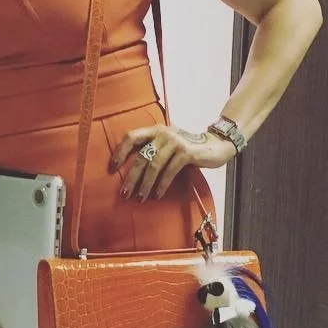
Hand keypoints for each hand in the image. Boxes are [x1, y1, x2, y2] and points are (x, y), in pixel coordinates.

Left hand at [108, 127, 236, 200]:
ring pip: (154, 166)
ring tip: (140, 197)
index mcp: (155, 130)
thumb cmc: (187, 149)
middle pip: (141, 156)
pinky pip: (169, 171)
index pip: (131, 137)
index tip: (112, 168)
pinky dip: (161, 184)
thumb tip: (132, 171)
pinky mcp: (186, 152)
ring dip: (145, 184)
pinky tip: (157, 195)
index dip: (120, 151)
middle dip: (131, 177)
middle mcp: (163, 133)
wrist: (216, 145)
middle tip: (125, 193)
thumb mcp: (168, 145)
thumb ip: (153, 151)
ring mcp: (175, 142)